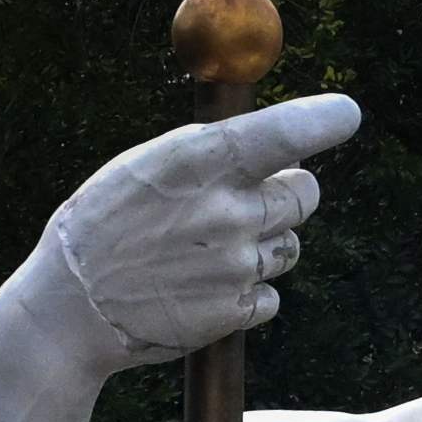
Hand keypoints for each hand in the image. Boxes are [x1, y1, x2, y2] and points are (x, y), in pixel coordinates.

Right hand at [39, 97, 362, 368]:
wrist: (75, 305)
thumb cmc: (107, 223)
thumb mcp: (146, 166)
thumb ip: (214, 155)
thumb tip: (285, 147)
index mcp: (198, 161)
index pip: (282, 133)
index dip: (322, 121)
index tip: (346, 113)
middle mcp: (228, 209)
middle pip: (305, 194)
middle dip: (288, 192)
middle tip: (248, 200)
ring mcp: (238, 261)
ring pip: (289, 245)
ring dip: (263, 244)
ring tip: (204, 249)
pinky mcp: (240, 308)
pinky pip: (272, 293)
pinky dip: (249, 290)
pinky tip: (202, 286)